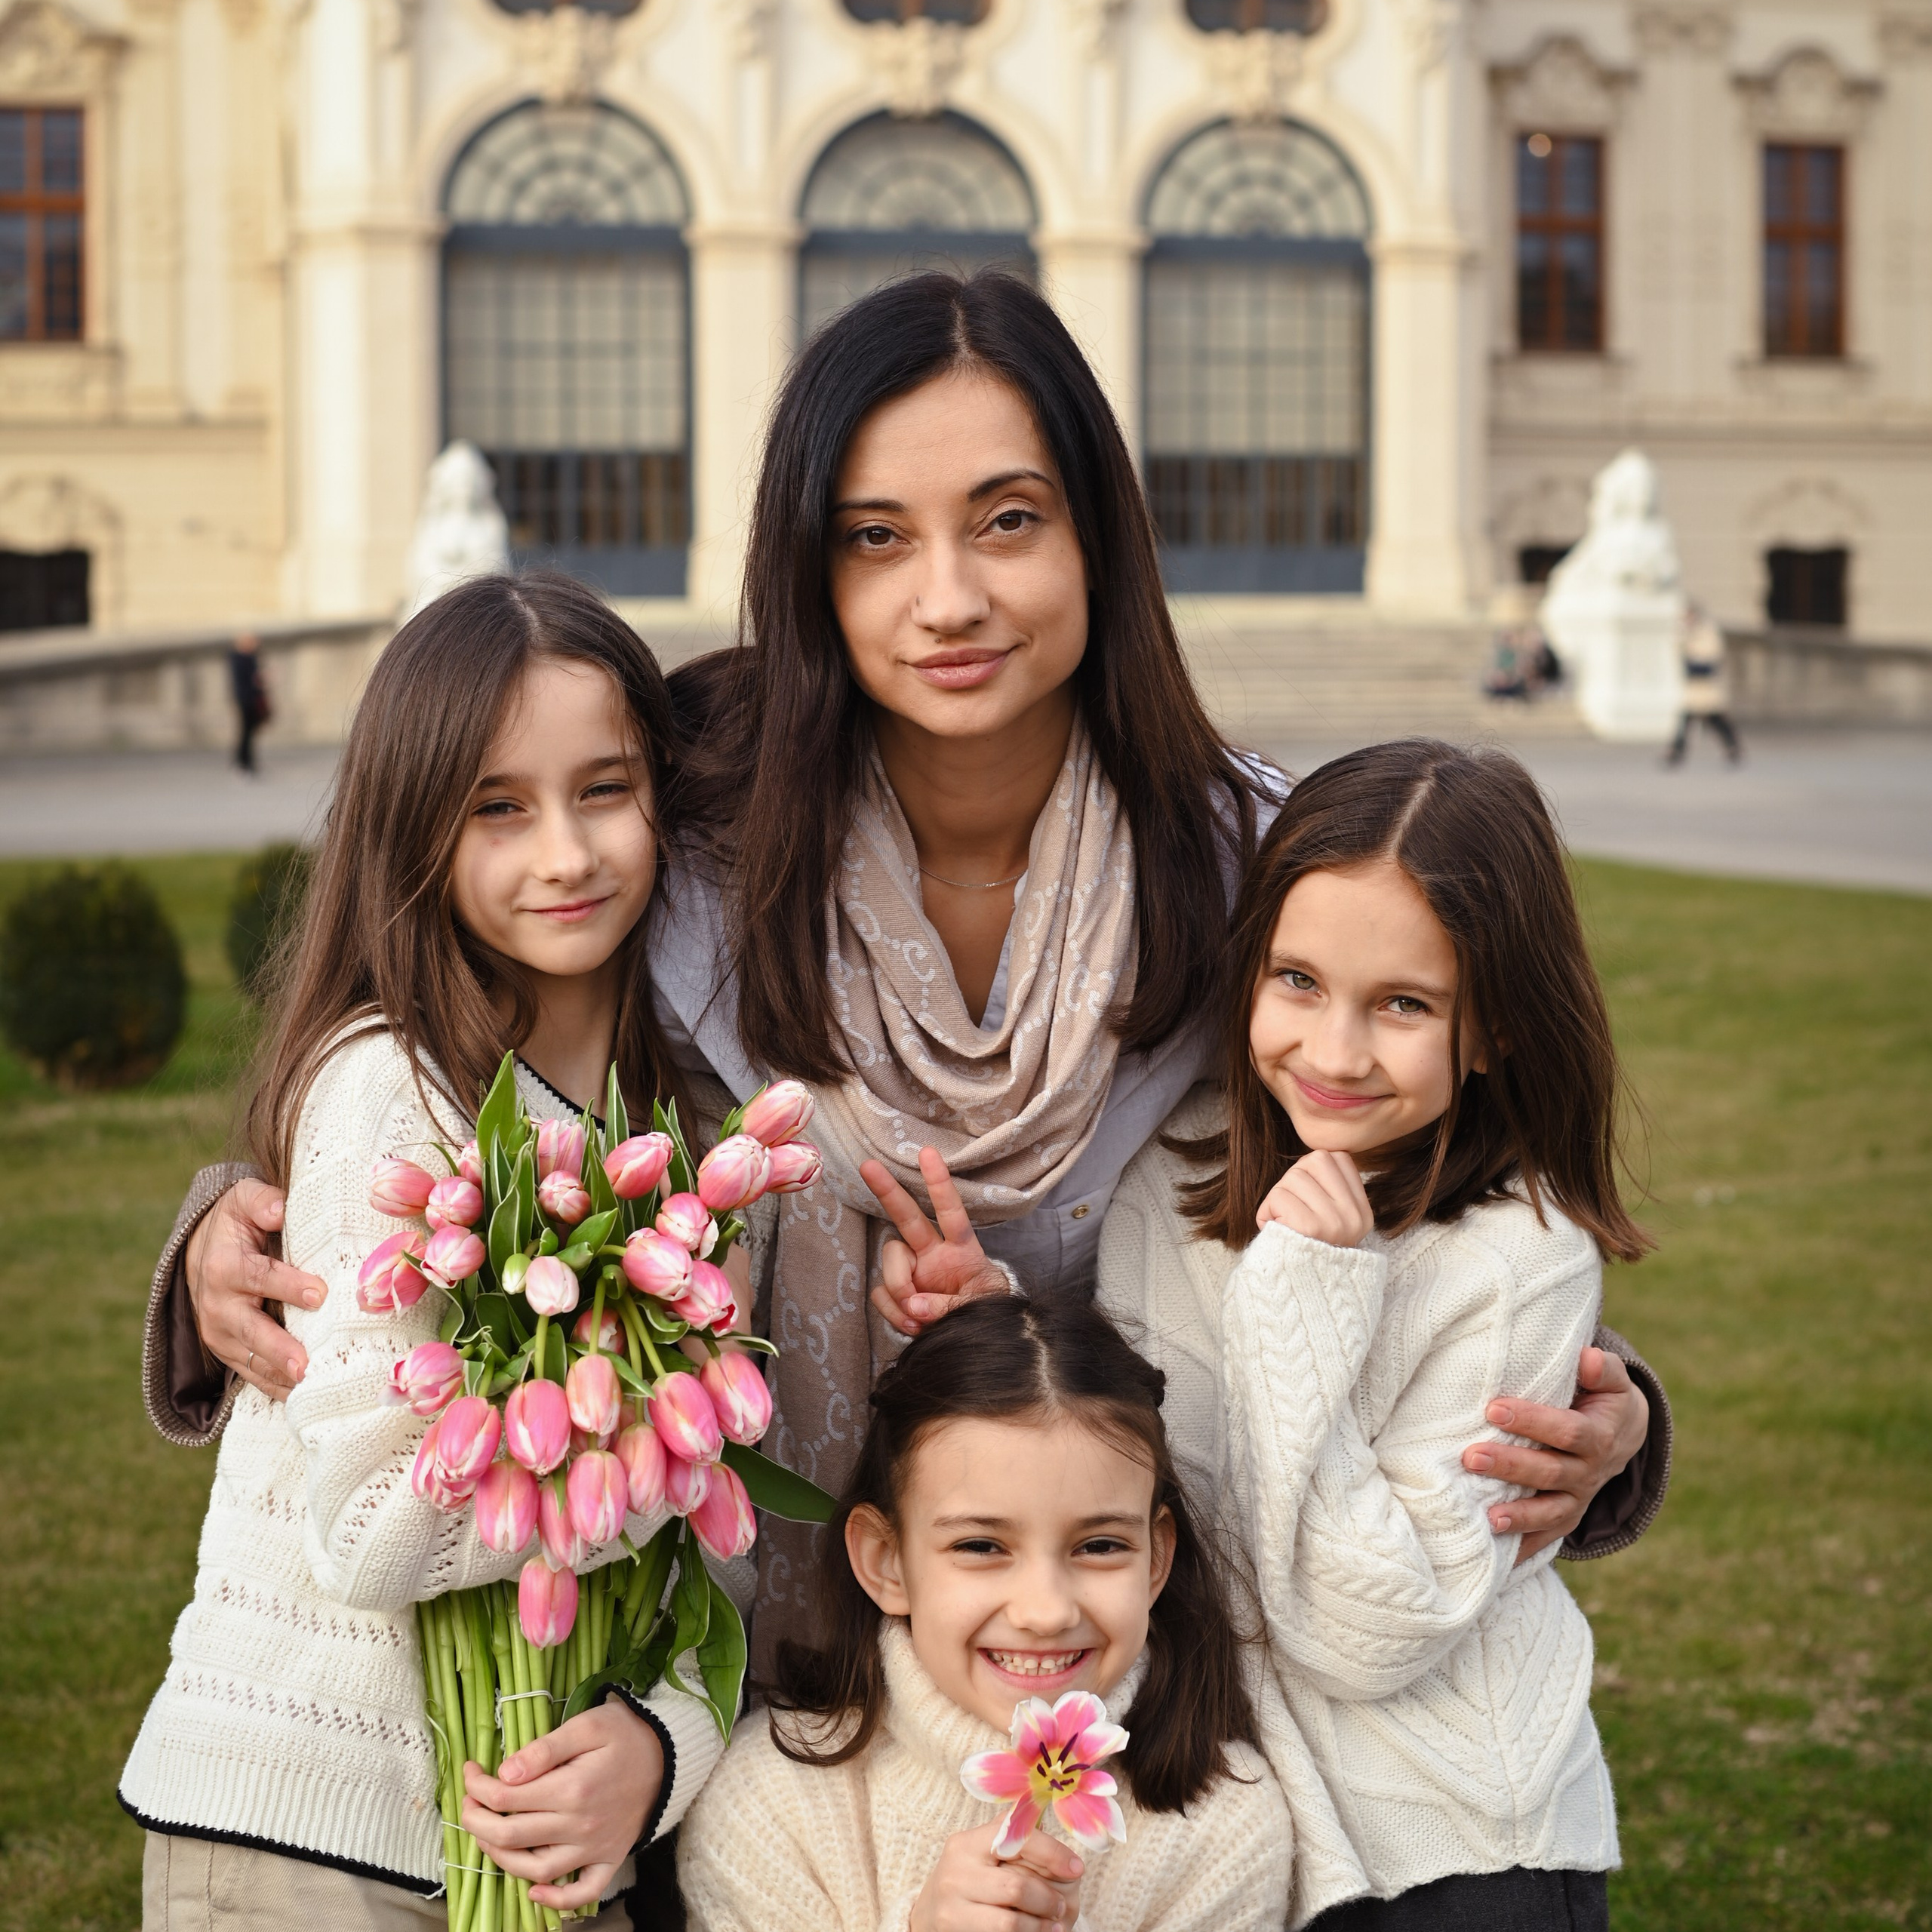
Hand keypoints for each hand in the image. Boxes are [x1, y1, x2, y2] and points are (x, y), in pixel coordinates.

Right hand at [182, 1179, 325, 1399]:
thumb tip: (279, 1210)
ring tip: (309, 1389)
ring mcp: (220, 1333)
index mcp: (225, 1266)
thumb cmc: (238, 1223)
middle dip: (278, 1349)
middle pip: (250, 1329)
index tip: (319, 1292)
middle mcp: (219, 1305)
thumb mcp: (244, 1200)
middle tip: (305, 1365)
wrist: (202, 1251)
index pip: (259, 1276)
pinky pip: (250, 1375)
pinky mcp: (227, 1352)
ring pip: (250, 1360)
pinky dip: (274, 1388)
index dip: (288, 1285)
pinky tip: (301, 1397)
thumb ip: (262, 1201)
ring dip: (279, 1376)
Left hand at [462, 1698, 662, 1910]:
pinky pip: (581, 1892)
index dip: (479, 1786)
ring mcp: (594, 1848)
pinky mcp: (608, 1859)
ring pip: (535, 1869)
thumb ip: (546, 1748)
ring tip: (485, 1836)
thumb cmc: (625, 1735)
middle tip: (468, 1803)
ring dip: (500, 1858)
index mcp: (572, 1788)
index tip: (470, 1771)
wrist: (669, 1756)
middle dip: (476, 1821)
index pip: (507, 1796)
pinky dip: (554, 1900)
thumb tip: (505, 1772)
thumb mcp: (588, 1725)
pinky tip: (532, 1890)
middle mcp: (580, 1825)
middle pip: (511, 1836)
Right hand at [862, 1147, 1008, 1339]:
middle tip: (869, 1166)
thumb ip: (949, 1305)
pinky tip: (912, 1325)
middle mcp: (933, 1253)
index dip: (940, 1183)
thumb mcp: (980, 1308)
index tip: (928, 1152)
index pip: (952, 1212)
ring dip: (899, 1286)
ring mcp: (912, 1271)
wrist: (969, 1342)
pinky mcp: (896, 1293)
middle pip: (907, 1216)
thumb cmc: (984, 1313)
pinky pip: (882, 1293)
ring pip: (889, 1259)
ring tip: (918, 1317)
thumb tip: (915, 1304)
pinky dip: (893, 1311)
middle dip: (888, 1190)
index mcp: (962, 1249)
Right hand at [909, 1822, 1083, 1931]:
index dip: (1053, 1853)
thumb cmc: (971, 1875)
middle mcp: (957, 1872)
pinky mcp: (954, 1930)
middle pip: (1017, 1887)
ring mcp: (953, 1905)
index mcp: (969, 1842)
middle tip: (1063, 1906)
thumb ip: (1019, 1836)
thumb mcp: (987, 1849)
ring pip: (1010, 1922)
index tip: (1077, 1868)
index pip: (1017, 1839)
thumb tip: (1063, 1835)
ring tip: (1054, 1925)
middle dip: (1049, 1899)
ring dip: (1040, 1926)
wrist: (929, 1911)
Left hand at [1256, 1151, 1372, 1247]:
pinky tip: (1276, 1231)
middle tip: (1290, 1211)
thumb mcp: (1330, 1222)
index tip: (1306, 1197)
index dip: (1312, 1170)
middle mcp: (1353, 1216)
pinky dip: (1267, 1212)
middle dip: (1292, 1180)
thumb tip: (1312, 1158)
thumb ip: (1328, 1190)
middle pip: (1313, 1162)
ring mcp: (1334, 1222)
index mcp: (1361, 1212)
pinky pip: (1278, 1197)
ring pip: (1292, 1177)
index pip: (1337, 1158)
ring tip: (1284, 1225)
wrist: (1298, 1299)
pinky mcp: (1311, 1228)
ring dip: (1277, 1199)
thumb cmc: (1303, 1252)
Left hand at [1464, 1346, 1650, 1561]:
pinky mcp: (1566, 1517)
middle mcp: (1589, 1473)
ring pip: (1549, 1511)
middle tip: (1471, 1457)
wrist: (1622, 1436)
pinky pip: (1547, 1537)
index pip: (1565, 1430)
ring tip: (1488, 1517)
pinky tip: (1498, 1559)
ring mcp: (1578, 1499)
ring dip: (1519, 1516)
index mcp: (1598, 1437)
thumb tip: (1586, 1358)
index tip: (1494, 1408)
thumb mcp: (1612, 1381)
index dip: (1532, 1421)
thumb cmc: (1604, 1400)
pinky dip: (1524, 1548)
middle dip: (1511, 1466)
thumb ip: (1602, 1369)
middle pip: (1550, 1472)